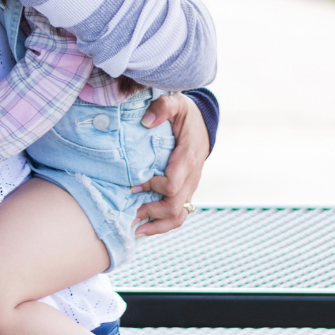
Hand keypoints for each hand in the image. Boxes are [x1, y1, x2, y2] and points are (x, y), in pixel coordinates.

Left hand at [133, 93, 209, 236]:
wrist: (203, 123)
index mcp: (187, 158)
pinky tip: (147, 227)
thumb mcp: (176, 103)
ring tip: (137, 231)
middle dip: (153, 213)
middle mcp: (192, 176)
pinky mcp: (187, 190)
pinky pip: (180, 213)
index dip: (153, 187)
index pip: (173, 183)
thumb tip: (146, 122)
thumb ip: (162, 107)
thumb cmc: (185, 113)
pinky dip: (164, 223)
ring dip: (159, 225)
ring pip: (181, 215)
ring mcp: (191, 185)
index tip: (133, 185)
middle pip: (176, 205)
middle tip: (131, 215)